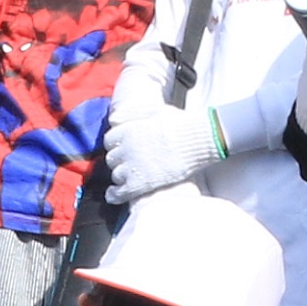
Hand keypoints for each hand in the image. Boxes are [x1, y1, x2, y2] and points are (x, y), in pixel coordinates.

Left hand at [105, 91, 224, 202]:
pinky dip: (114, 195)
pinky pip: (119, 193)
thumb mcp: (155, 111)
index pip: (109, 140)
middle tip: (132, 163)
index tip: (124, 148)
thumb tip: (112, 120)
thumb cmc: (180, 124)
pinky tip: (114, 195)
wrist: (197, 141)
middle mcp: (125, 149)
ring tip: (133, 176)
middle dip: (119, 161)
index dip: (117, 145)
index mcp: (127, 131)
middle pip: (112, 159)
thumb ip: (132, 114)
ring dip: (122, 176)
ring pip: (116, 175)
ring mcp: (131, 167)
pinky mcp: (139, 184)